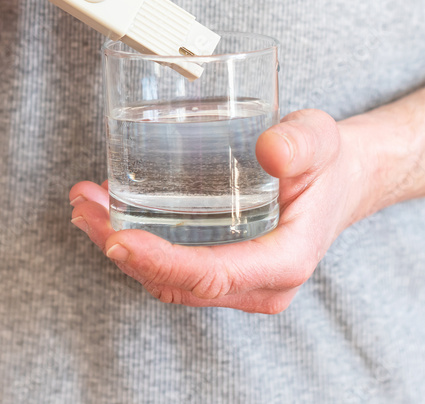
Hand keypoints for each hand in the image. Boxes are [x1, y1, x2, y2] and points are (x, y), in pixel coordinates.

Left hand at [70, 109, 375, 312]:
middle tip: (84, 209)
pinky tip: (110, 211)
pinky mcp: (223, 270)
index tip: (119, 239)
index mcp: (284, 262)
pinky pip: (172, 269)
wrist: (341, 179)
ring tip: (84, 206)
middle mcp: (259, 285)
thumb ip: (301, 143)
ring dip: (120, 248)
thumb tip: (270, 150)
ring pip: (168, 280)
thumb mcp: (321, 139)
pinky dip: (136, 245)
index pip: (213, 274)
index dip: (161, 261)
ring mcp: (239, 283)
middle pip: (178, 282)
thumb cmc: (328, 162)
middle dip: (123, 251)